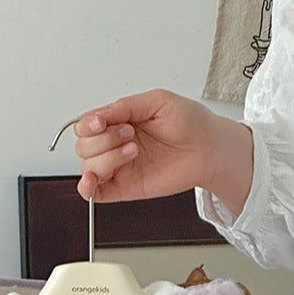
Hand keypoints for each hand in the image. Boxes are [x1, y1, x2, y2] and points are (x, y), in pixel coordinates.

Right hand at [74, 89, 251, 215]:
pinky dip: (87, 189)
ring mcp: (119, 167)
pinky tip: (92, 182)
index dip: (89, 124)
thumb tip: (98, 116)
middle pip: (83, 146)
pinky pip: (95, 193)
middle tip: (130, 134)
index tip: (103, 122)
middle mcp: (115, 144)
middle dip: (104, 139)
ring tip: (134, 151)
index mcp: (119, 121)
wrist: (209, 149)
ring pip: (88, 166)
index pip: (86, 125)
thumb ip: (124, 106)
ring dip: (107, 157)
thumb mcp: (157, 101)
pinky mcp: (125, 188)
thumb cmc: (190, 123)